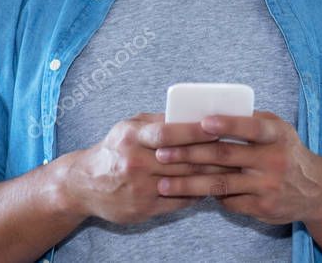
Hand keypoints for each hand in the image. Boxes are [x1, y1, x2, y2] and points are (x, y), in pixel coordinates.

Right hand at [62, 112, 236, 224]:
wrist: (83, 185)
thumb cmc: (114, 149)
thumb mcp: (129, 127)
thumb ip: (158, 121)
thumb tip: (193, 113)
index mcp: (132, 137)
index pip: (168, 133)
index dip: (195, 130)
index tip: (218, 126)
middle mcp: (135, 163)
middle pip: (181, 159)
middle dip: (212, 154)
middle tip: (238, 149)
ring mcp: (139, 188)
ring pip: (184, 181)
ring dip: (210, 175)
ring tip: (233, 168)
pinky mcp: (143, 209)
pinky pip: (178, 200)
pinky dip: (197, 193)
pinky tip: (213, 186)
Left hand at [153, 111, 321, 224]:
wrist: (315, 190)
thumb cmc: (286, 150)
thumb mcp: (277, 130)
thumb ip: (250, 120)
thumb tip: (209, 112)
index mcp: (276, 135)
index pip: (251, 127)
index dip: (228, 124)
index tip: (202, 122)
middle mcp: (273, 160)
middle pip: (225, 156)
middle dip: (189, 154)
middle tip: (161, 154)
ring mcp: (266, 186)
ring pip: (220, 184)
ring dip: (188, 184)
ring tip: (163, 183)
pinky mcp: (261, 207)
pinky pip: (227, 201)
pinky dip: (206, 196)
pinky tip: (186, 194)